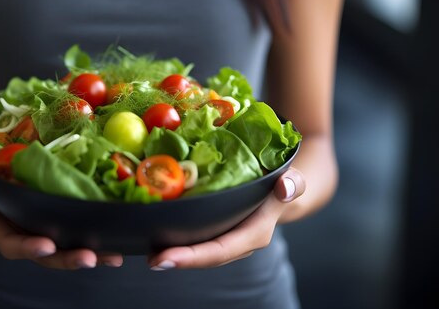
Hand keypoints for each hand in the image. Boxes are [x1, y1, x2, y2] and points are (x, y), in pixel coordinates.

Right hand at [0, 167, 122, 268]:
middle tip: (90, 258)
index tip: (47, 246)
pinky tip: (117, 242)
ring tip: (113, 257)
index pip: (13, 245)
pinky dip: (97, 239)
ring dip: (90, 254)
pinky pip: (77, 234)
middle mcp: (24, 236)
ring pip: (66, 249)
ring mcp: (43, 230)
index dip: (29, 248)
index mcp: (0, 230)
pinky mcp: (59, 222)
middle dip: (68, 259)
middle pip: (47, 256)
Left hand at [148, 168, 305, 269]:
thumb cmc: (283, 183)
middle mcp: (236, 243)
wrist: (282, 189)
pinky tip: (152, 234)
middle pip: (204, 256)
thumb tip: (286, 188)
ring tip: (146, 250)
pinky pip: (192, 237)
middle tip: (151, 259)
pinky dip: (172, 237)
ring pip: (196, 249)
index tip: (166, 259)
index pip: (221, 250)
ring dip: (171, 252)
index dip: (194, 256)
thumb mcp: (292, 179)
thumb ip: (293, 184)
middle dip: (178, 259)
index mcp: (253, 234)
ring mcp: (223, 238)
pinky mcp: (212, 231)